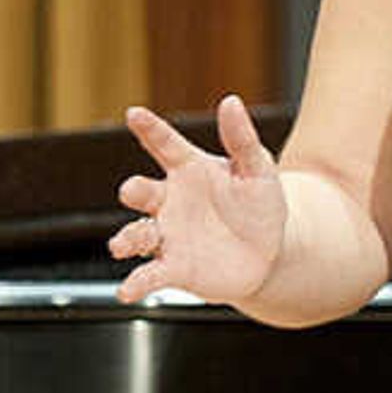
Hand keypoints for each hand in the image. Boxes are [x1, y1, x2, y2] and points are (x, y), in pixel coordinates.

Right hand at [111, 92, 286, 306]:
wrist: (269, 254)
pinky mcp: (173, 268)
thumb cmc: (259, 206)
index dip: (149, 129)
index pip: (165, 144)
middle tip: (132, 191)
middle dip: (134, 191)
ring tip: (122, 246)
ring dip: (127, 239)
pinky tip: (127, 291)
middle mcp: (170, 201)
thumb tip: (232, 102)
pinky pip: (150, 275)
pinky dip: (136, 283)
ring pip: (138, 234)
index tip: (135, 114)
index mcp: (188, 170)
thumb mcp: (258, 169)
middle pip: (144, 192)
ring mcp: (168, 235)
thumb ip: (242, 138)